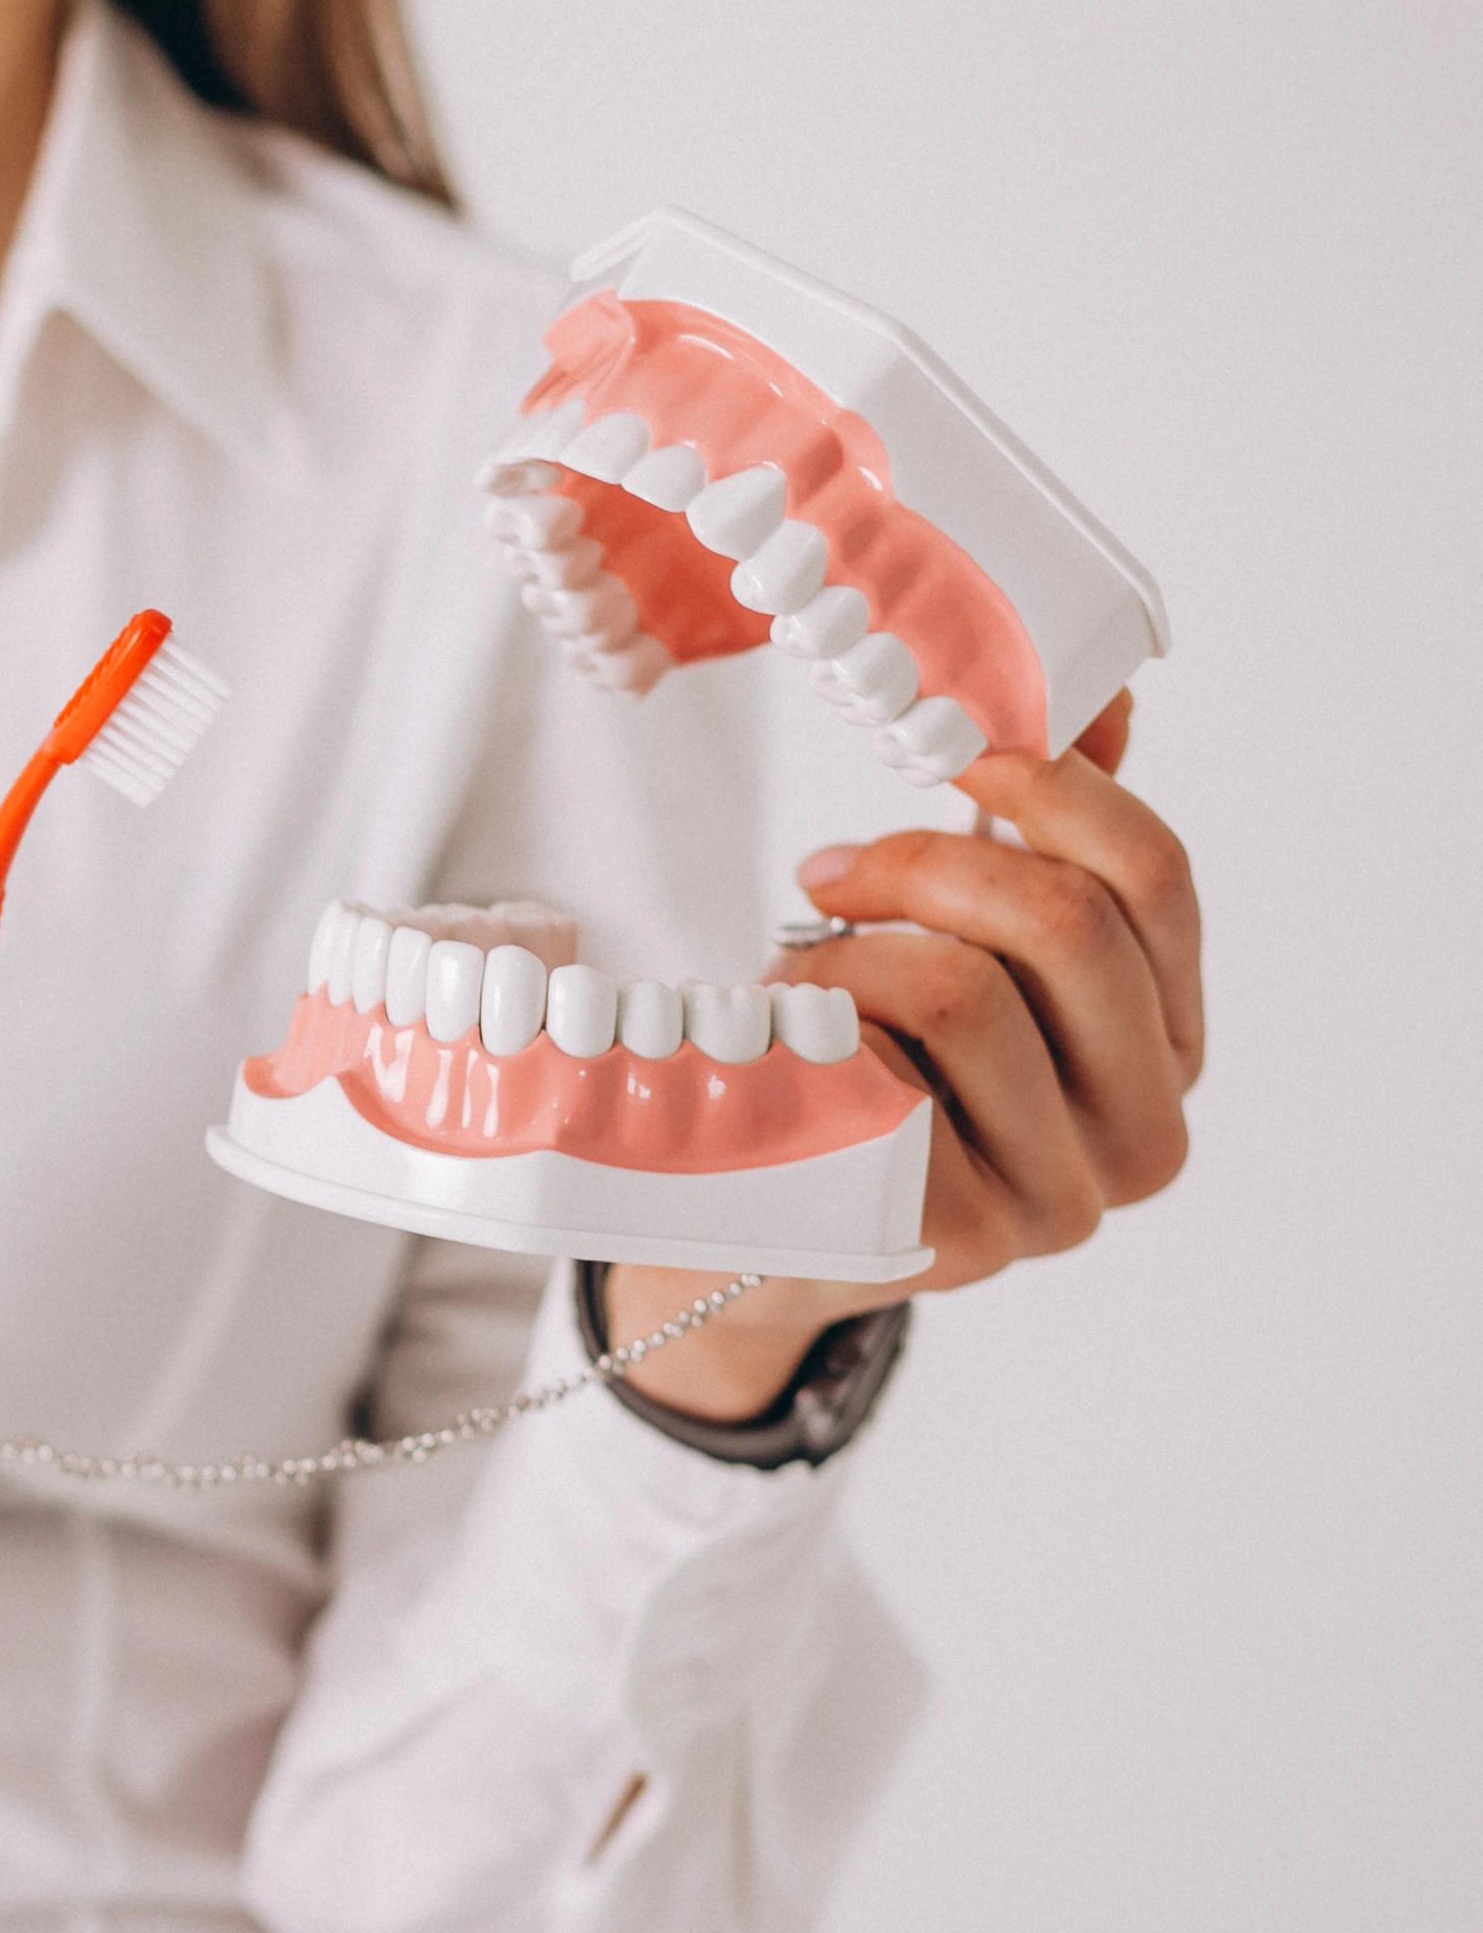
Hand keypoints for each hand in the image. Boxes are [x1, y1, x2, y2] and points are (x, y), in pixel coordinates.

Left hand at [607, 693, 1201, 1418]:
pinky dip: (817, 1037)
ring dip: (852, 955)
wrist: (764, 1221)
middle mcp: (1143, 1134)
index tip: (955, 750)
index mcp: (1169, 1045)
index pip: (1156, 880)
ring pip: (964, 992)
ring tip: (801, 979)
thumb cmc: (875, 1057)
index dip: (1056, 789)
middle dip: (926, 864)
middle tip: (826, 873)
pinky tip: (787, 1055)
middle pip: (1064, 924)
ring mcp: (1057, 1202)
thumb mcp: (963, 940)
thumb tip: (1099, 691)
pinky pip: (883, 1080)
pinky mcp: (955, 1242)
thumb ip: (1040, 833)